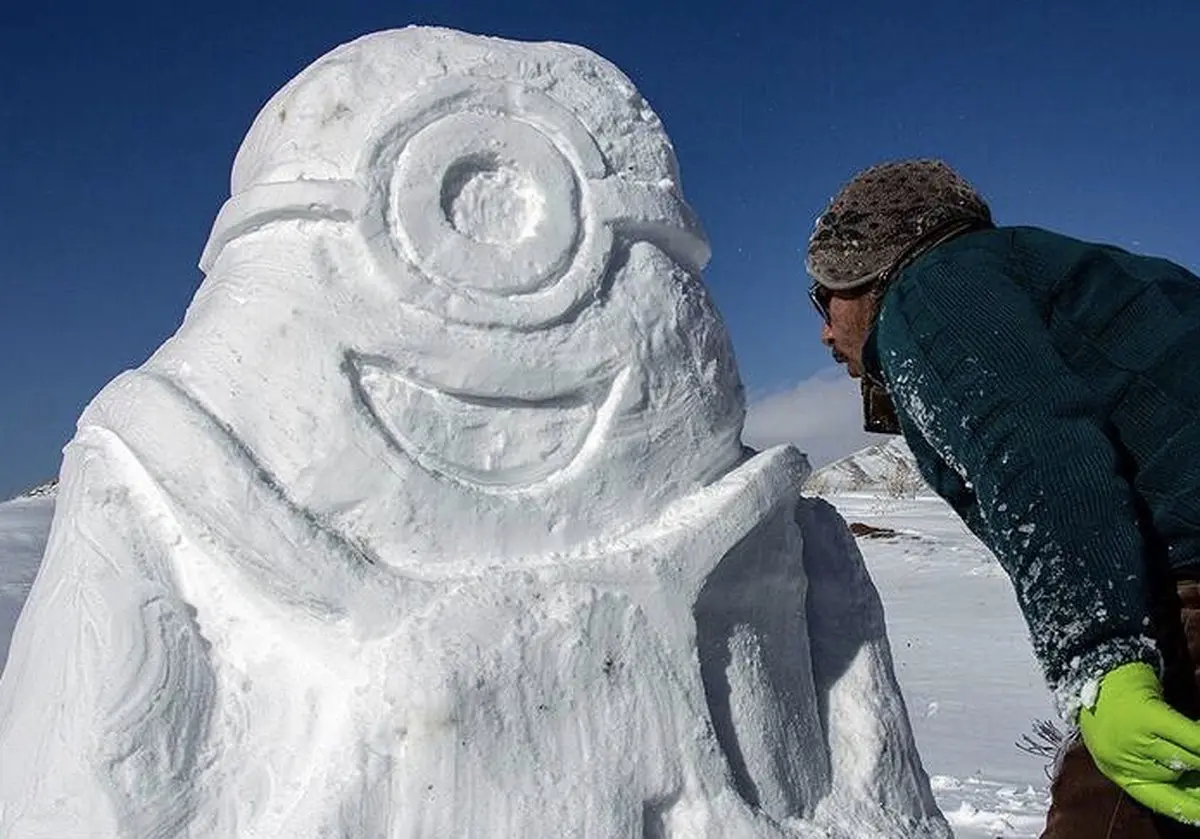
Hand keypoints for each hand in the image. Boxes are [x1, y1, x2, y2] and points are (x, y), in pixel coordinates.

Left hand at [1078, 662, 1199, 824]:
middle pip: (1177, 777)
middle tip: (1197, 771)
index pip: (1161, 801)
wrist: (1093, 669)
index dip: (1189, 810)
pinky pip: (1188, 736)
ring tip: (1196, 749)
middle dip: (1197, 777)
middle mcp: (1123, 760)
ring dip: (1199, 757)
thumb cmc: (1109, 709)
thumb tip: (1191, 791)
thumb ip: (1152, 769)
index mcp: (1118, 772)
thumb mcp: (1121, 747)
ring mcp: (1134, 738)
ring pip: (1187, 759)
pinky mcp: (1148, 715)